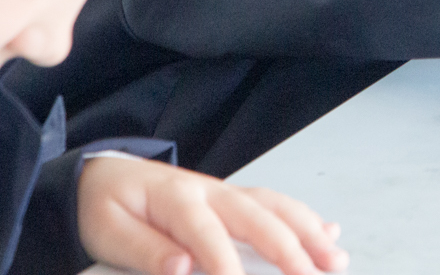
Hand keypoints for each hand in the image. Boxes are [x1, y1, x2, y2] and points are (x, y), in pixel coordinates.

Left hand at [77, 156, 348, 274]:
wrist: (104, 174)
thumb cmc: (106, 205)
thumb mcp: (108, 230)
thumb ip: (144, 250)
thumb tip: (180, 268)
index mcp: (176, 199)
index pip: (208, 235)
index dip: (227, 265)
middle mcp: (211, 192)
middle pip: (258, 218)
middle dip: (289, 250)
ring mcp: (227, 193)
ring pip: (276, 208)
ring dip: (309, 233)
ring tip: (335, 260)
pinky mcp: (234, 199)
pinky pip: (276, 204)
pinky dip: (306, 218)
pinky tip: (329, 233)